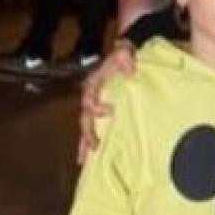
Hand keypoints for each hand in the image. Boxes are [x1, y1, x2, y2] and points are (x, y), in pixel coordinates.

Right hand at [76, 41, 135, 163]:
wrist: (124, 53)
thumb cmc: (123, 55)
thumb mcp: (123, 54)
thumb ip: (125, 60)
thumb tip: (130, 71)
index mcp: (93, 84)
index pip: (89, 99)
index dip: (98, 107)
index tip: (112, 110)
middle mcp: (90, 96)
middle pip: (84, 118)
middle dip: (88, 133)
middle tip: (95, 146)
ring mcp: (93, 103)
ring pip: (85, 126)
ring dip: (85, 142)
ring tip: (84, 160)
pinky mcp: (100, 109)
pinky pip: (92, 126)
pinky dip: (90, 140)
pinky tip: (90, 155)